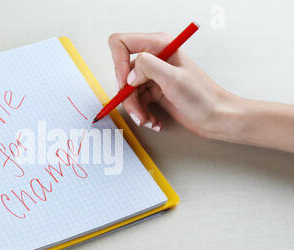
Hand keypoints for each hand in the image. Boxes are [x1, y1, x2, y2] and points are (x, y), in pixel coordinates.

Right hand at [108, 32, 228, 136]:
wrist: (217, 117)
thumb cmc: (203, 98)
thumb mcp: (174, 79)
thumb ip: (148, 67)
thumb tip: (129, 73)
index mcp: (160, 45)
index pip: (122, 43)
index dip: (118, 64)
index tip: (125, 84)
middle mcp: (155, 58)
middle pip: (123, 74)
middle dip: (128, 96)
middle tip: (138, 112)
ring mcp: (154, 75)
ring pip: (129, 91)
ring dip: (136, 109)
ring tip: (148, 120)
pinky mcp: (155, 90)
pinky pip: (137, 101)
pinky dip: (142, 113)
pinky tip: (154, 121)